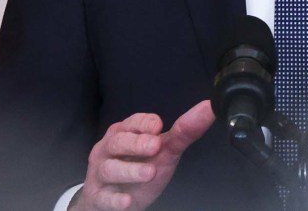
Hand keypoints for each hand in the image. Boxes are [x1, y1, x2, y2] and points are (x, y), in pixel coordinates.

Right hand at [72, 100, 214, 210]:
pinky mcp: (98, 198)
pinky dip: (114, 199)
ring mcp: (100, 174)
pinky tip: (126, 200)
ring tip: (149, 172)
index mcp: (124, 133)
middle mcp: (108, 150)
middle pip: (118, 142)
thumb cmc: (140, 168)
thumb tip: (208, 108)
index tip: (158, 125)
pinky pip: (103, 198)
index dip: (143, 123)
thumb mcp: (164, 151)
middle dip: (136, 143)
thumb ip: (184, 131)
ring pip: (110, 169)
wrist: (117, 199)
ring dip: (130, 170)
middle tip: (155, 146)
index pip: (131, 123)